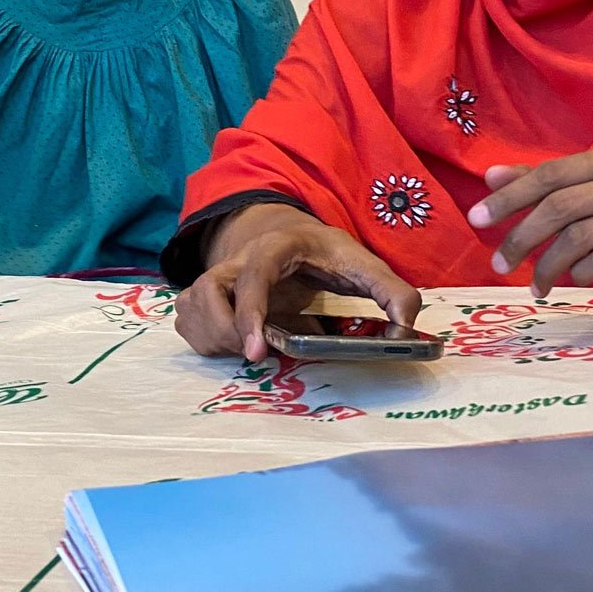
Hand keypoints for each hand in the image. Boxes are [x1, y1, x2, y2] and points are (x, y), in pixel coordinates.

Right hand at [175, 205, 422, 361]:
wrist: (292, 237)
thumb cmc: (326, 254)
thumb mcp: (364, 264)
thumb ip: (393, 293)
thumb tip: (406, 328)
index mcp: (274, 248)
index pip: (252, 275)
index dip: (250, 312)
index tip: (257, 351)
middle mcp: (237, 260)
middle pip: (207, 293)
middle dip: (228, 332)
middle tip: (258, 354)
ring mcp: (215, 276)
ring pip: (191, 309)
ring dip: (215, 339)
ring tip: (251, 347)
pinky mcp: (204, 295)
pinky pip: (186, 321)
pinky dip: (205, 341)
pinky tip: (236, 344)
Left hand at [468, 150, 592, 313]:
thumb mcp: (575, 206)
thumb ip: (536, 187)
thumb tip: (491, 174)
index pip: (549, 174)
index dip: (509, 196)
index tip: (476, 219)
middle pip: (562, 205)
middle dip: (522, 236)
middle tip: (499, 263)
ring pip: (580, 236)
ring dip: (547, 264)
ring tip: (535, 285)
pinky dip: (579, 272)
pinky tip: (573, 281)